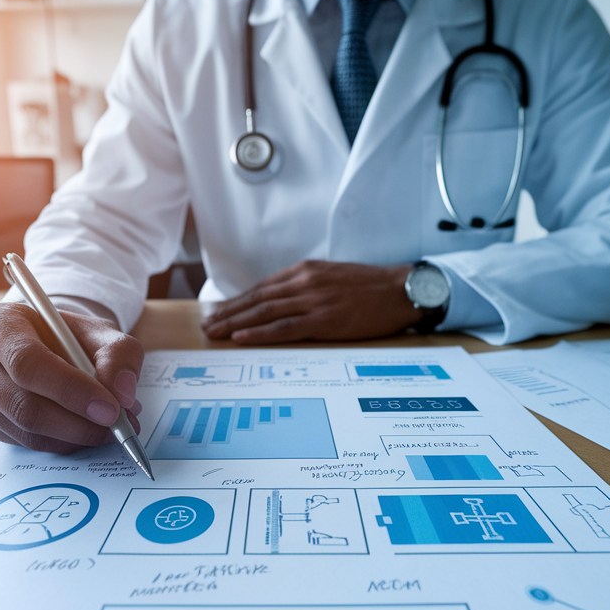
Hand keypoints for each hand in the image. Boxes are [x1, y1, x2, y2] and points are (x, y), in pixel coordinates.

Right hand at [0, 302, 143, 452]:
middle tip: (118, 424)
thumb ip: (118, 355)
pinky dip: (65, 443)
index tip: (109, 408)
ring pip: (27, 431)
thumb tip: (121, 394)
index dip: (69, 389)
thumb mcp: (100, 332)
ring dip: (76, 436)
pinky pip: (28, 444)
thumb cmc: (69, 336)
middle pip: (23, 404)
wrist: (49, 348)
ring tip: (110, 425)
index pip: (26, 361)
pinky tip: (86, 428)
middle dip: (78, 422)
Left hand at [201, 260, 422, 343]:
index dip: (238, 301)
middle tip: (208, 326)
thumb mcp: (333, 277)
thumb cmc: (371, 287)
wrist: (401, 291)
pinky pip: (284, 328)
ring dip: (235, 323)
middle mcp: (304, 283)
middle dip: (228, 313)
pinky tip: (241, 338)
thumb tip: (285, 301)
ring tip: (215, 333)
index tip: (220, 311)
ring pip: (264, 313)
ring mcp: (313, 301)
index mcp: (305, 271)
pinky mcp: (323, 320)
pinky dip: (259, 333)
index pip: (262, 288)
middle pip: (256, 300)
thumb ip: (308, 286)